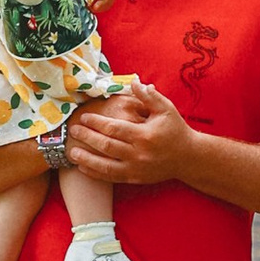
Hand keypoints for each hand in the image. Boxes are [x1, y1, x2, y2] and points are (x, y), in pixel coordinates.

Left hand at [66, 78, 193, 188]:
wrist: (188, 158)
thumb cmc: (176, 130)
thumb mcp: (166, 109)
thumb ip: (148, 96)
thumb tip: (133, 82)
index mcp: (145, 135)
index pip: (114, 128)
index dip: (97, 123)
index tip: (84, 117)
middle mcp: (139, 154)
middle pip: (106, 146)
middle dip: (87, 138)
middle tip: (72, 131)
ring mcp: (136, 169)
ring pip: (105, 166)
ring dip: (86, 159)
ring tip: (71, 152)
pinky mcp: (135, 179)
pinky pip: (111, 178)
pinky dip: (95, 173)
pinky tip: (83, 168)